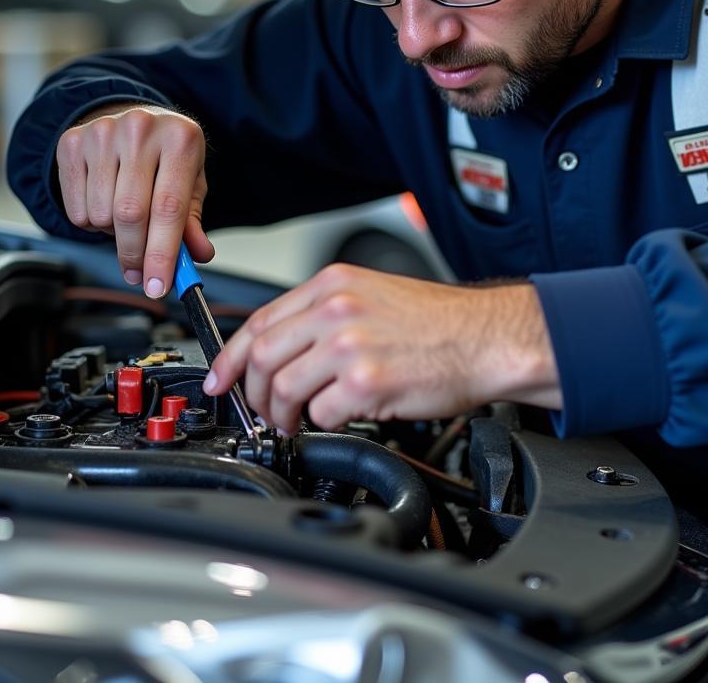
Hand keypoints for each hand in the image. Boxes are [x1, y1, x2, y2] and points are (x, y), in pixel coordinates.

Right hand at [55, 103, 213, 296]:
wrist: (132, 117)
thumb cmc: (166, 155)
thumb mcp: (190, 182)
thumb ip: (192, 222)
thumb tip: (197, 257)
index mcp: (180, 138)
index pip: (169, 208)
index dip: (163, 254)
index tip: (158, 286)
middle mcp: (141, 129)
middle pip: (130, 214)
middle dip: (135, 255)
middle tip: (139, 275)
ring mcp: (102, 132)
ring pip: (100, 215)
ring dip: (112, 234)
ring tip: (126, 219)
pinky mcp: (72, 142)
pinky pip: (76, 209)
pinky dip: (90, 223)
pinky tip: (104, 204)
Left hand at [203, 263, 560, 433]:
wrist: (486, 337)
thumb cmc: (438, 322)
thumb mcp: (372, 294)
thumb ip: (324, 315)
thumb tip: (282, 348)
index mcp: (333, 285)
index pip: (259, 320)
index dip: (231, 357)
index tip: (221, 379)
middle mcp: (336, 310)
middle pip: (263, 356)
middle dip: (254, 393)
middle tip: (263, 411)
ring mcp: (349, 346)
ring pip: (284, 388)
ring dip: (283, 415)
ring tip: (296, 422)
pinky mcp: (366, 383)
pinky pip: (321, 414)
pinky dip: (323, 423)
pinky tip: (339, 417)